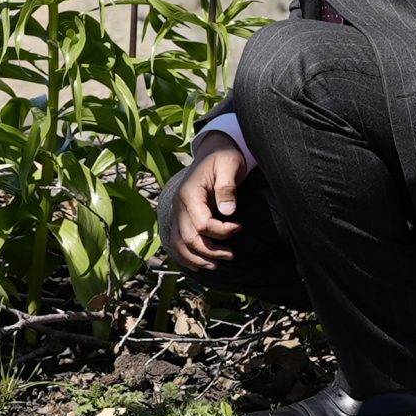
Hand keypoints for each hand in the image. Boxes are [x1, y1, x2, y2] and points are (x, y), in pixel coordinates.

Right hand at [166, 132, 246, 270]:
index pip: (202, 224)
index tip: (239, 227)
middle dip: (211, 252)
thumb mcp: (229, 166)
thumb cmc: (223, 157)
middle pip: (189, 238)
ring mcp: (178, 211)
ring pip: (179, 244)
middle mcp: (179, 205)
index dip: (222, 232)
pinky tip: (197, 265)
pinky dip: (184, 255)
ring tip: (216, 266)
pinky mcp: (181, 215)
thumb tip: (228, 212)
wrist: (214, 149)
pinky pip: (176, 240)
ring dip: (197, 258)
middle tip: (231, 255)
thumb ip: (227, 188)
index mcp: (189, 194)